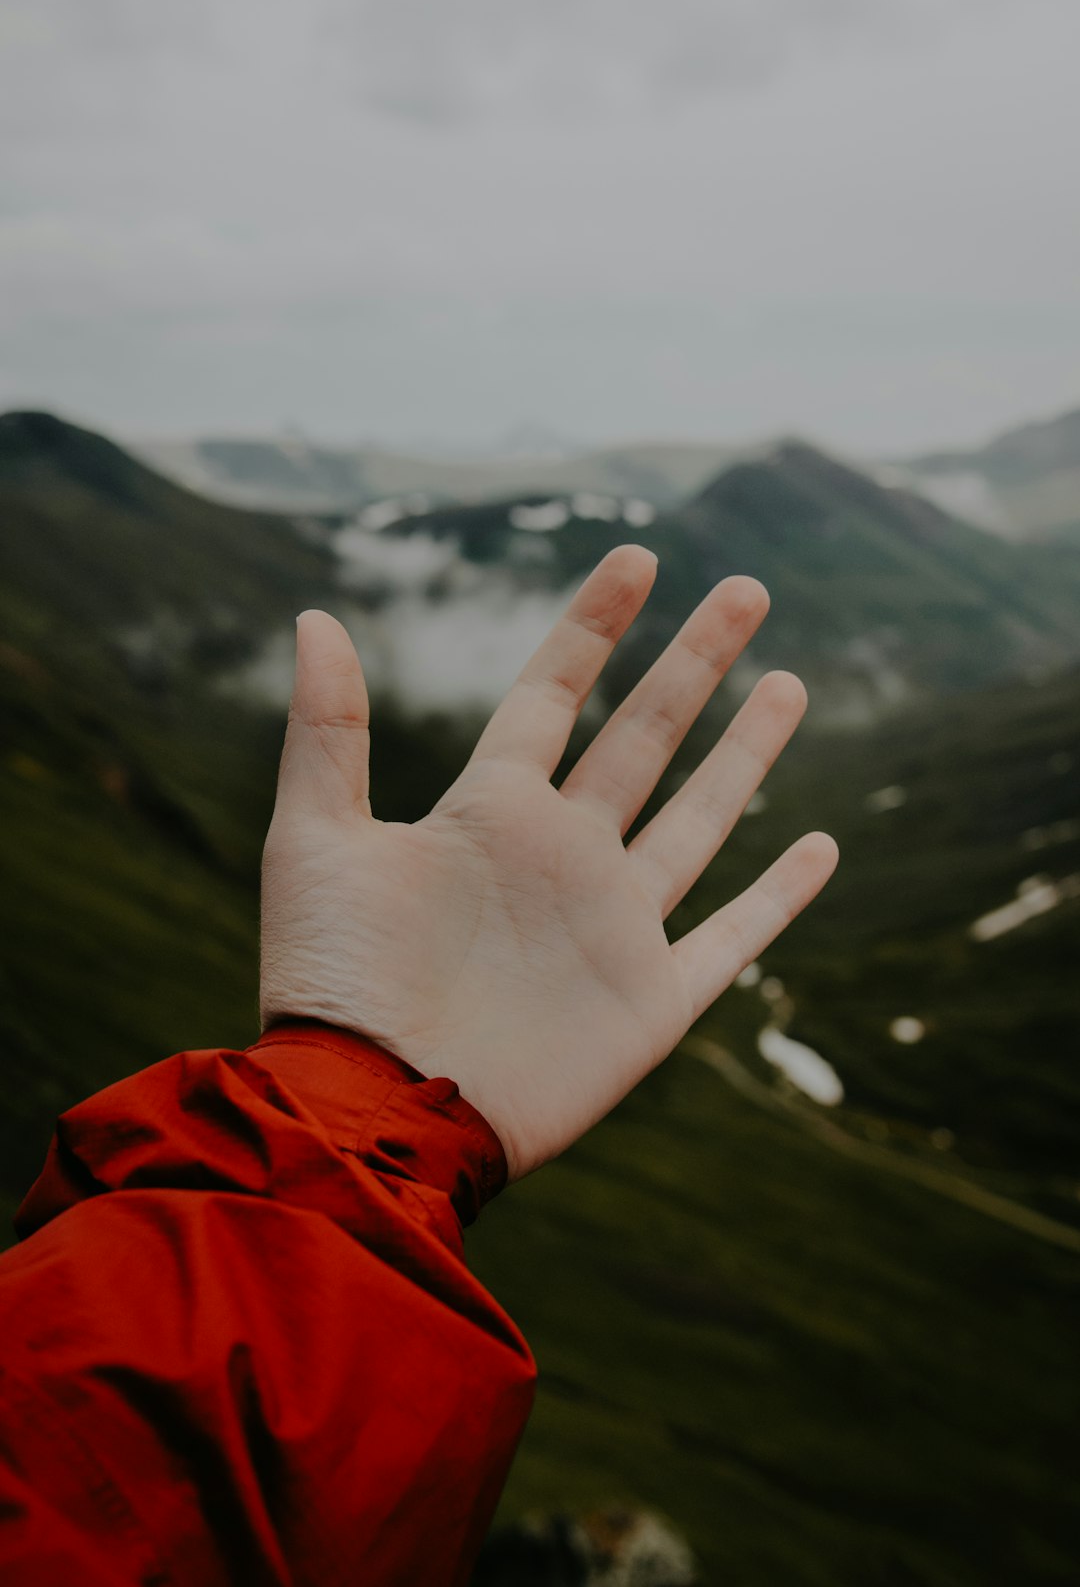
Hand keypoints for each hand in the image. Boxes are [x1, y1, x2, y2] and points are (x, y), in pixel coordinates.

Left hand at [260, 546, 837, 1177]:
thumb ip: (325, 730)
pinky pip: (731, 937)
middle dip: (695, 663)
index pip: (553, 695)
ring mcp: (611, 925)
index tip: (637, 559)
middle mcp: (560, 856)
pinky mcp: (650, 1000)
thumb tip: (315, 615)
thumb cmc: (332, 983)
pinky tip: (818, 847)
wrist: (371, 1115)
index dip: (594, 626)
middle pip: (644, 738)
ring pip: (699, 820)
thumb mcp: (312, 839)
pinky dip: (779, 897)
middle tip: (746, 591)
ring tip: (789, 684)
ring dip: (746, 754)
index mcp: (488, 811)